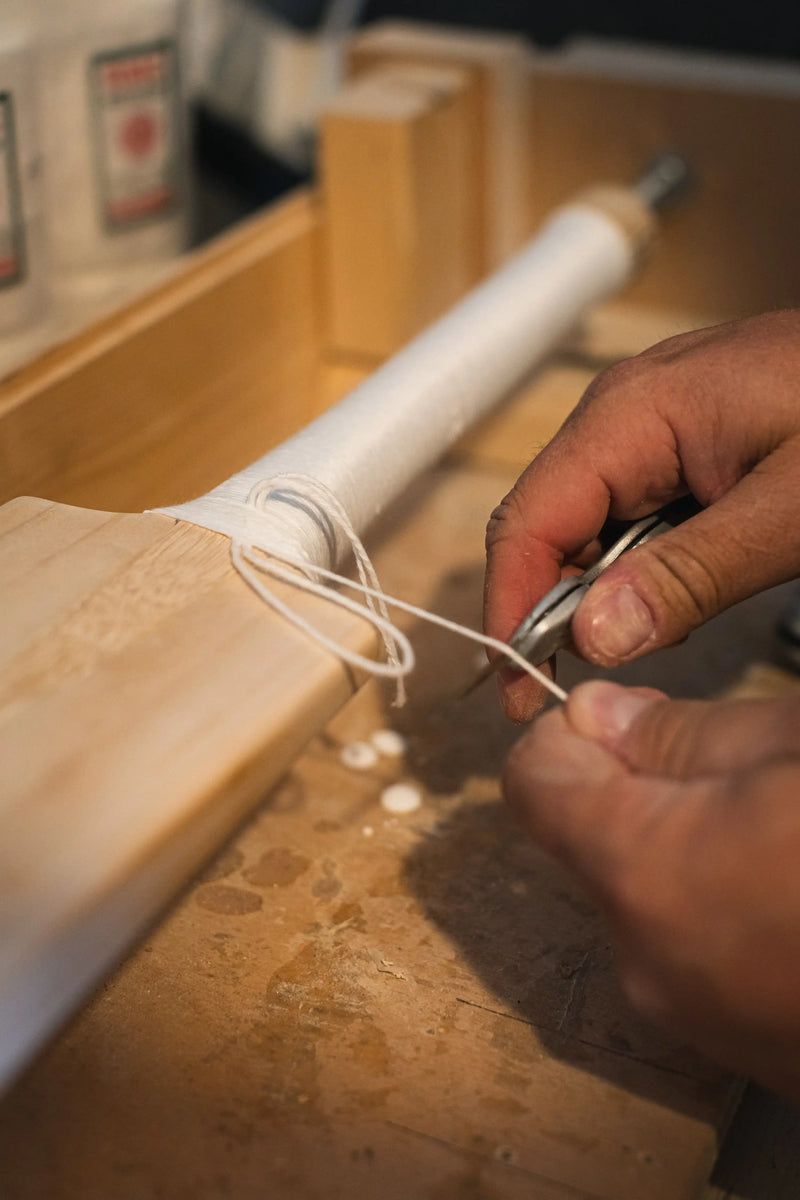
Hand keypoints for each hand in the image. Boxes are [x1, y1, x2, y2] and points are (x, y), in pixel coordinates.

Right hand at [485, 311, 799, 719]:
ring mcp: (650, 426)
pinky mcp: (680, 443)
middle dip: (548, 609)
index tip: (515, 689)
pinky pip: (631, 516)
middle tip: (563, 687)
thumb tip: (591, 638)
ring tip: (640, 640)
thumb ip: (690, 574)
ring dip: (599, 594)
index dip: (510, 609)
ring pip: (586, 527)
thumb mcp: (792, 510)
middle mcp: (621, 414)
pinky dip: (637, 569)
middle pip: (547, 527)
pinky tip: (673, 597)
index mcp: (629, 415)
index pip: (529, 522)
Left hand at [505, 680, 799, 1097]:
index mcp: (647, 872)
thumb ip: (680, 732)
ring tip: (783, 828)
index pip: (536, 781)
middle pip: (591, 843)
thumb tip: (597, 717)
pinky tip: (793, 886)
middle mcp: (648, 961)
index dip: (571, 731)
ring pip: (645, 899)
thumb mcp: (799, 746)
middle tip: (741, 764)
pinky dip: (725, 909)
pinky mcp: (746, 1052)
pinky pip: (695, 955)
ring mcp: (699, 1019)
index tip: (627, 713)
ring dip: (690, 849)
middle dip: (642, 789)